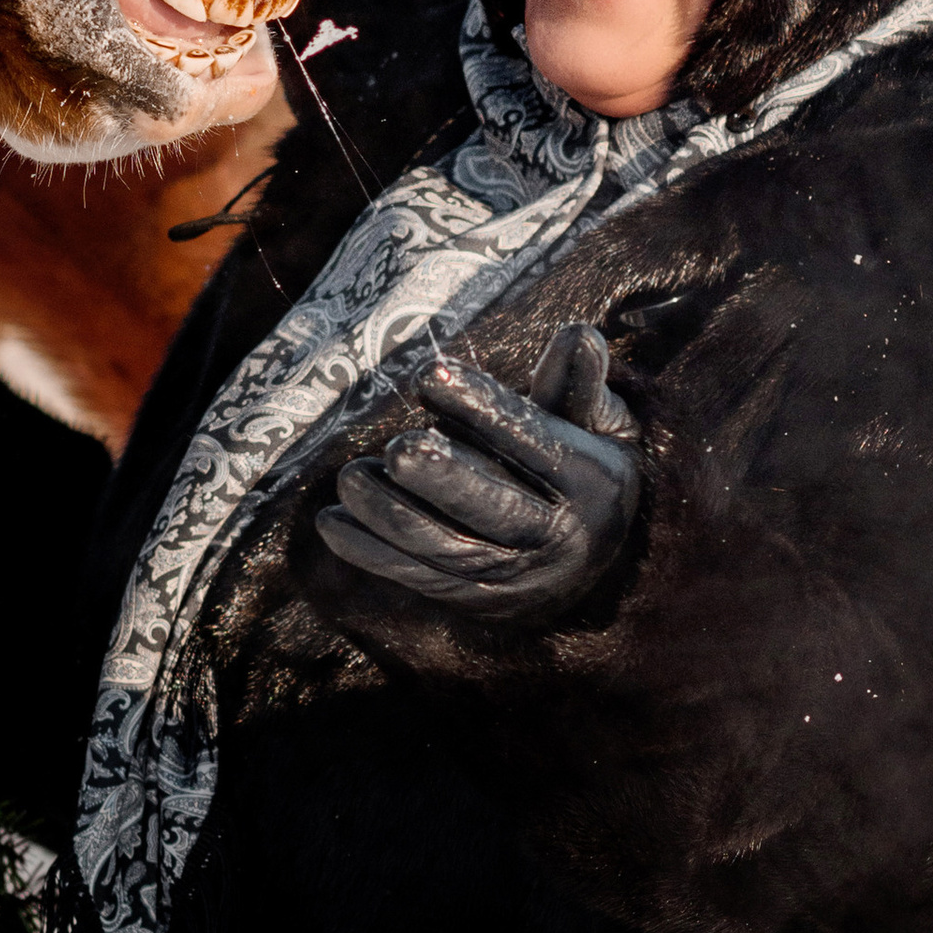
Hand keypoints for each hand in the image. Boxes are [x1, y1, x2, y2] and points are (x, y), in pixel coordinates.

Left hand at [317, 323, 640, 619]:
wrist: (598, 566)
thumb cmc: (582, 468)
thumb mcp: (601, 424)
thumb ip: (578, 381)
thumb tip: (577, 333)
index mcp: (590, 480)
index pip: (533, 442)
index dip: (483, 408)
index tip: (431, 376)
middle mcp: (555, 534)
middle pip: (494, 508)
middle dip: (443, 479)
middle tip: (397, 449)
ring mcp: (513, 575)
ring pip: (447, 548)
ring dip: (392, 516)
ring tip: (350, 478)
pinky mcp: (475, 599)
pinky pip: (419, 577)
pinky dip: (372, 553)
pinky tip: (331, 522)